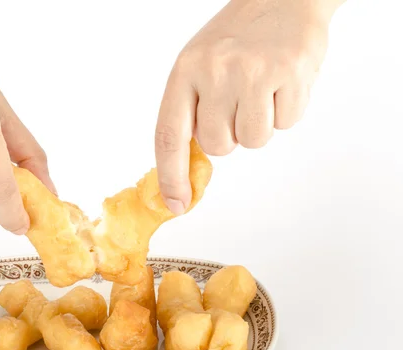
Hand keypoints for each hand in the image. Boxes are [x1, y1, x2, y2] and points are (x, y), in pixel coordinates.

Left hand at [154, 0, 342, 213]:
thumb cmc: (238, 36)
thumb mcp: (199, 64)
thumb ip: (191, 110)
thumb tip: (190, 166)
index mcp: (184, 71)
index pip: (169, 135)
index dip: (171, 176)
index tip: (176, 204)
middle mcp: (214, 71)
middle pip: (218, 146)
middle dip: (231, 134)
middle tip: (240, 101)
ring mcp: (252, 71)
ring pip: (253, 141)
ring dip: (260, 124)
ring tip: (263, 89)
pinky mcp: (289, 72)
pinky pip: (287, 124)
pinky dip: (287, 110)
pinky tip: (283, 81)